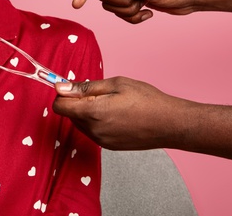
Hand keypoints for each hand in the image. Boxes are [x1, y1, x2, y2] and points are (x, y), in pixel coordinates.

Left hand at [52, 77, 188, 149]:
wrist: (171, 124)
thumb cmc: (147, 100)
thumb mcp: (116, 84)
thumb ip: (85, 87)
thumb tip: (60, 87)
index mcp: (93, 113)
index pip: (60, 106)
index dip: (63, 94)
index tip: (71, 87)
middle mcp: (94, 130)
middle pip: (69, 114)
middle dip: (77, 102)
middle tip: (99, 93)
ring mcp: (101, 141)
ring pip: (79, 123)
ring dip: (86, 112)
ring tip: (110, 103)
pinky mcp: (108, 147)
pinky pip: (91, 131)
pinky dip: (95, 121)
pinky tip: (115, 115)